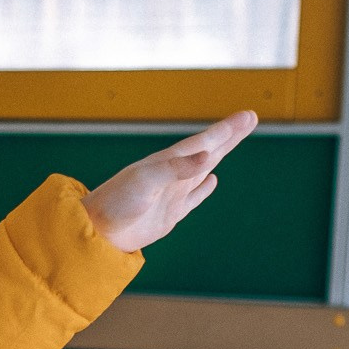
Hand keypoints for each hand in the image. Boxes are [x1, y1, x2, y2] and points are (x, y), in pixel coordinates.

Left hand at [83, 111, 256, 252]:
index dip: (227, 130)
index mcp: (167, 163)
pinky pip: (194, 198)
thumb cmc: (116, 203)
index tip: (248, 116)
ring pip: (205, 169)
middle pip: (209, 150)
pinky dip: (205, 189)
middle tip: (251, 117)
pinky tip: (212, 180)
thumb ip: (175, 169)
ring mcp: (172, 194)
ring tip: (234, 139)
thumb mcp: (145, 182)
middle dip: (230, 135)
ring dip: (221, 154)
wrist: (97, 232)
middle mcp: (172, 175)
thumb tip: (208, 157)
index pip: (204, 141)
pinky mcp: (170, 214)